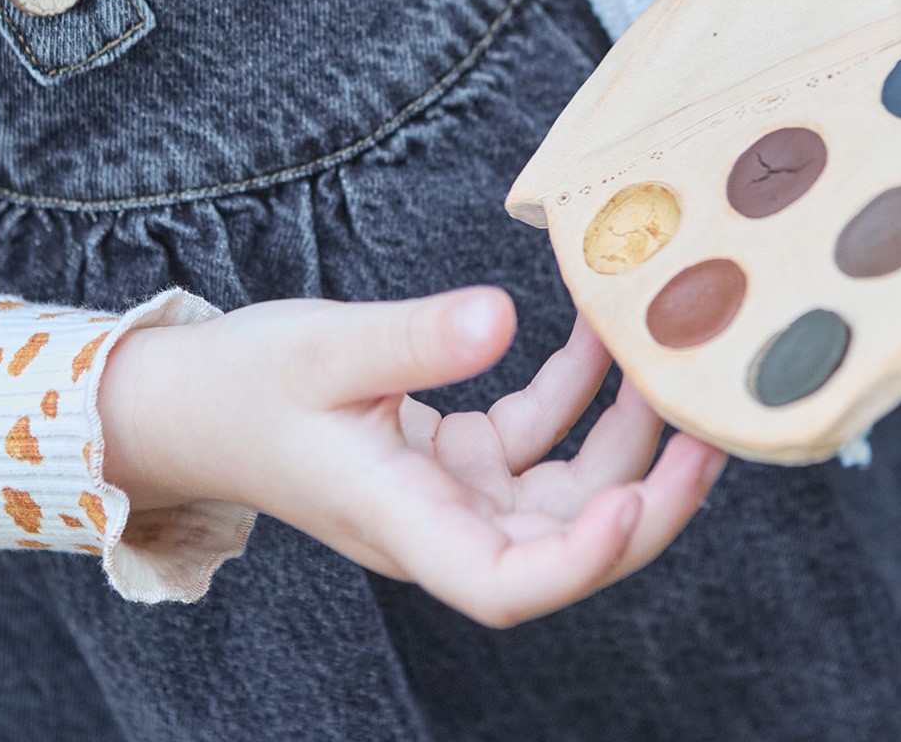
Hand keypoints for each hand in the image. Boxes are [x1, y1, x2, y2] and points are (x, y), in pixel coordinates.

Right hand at [99, 286, 723, 625]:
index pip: (502, 585)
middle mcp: (435, 525)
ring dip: (620, 441)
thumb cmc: (243, 384)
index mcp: (399, 522)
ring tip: (667, 370)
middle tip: (708, 433)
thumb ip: (415, 338)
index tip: (632, 504)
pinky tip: (593, 340)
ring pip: (561, 494)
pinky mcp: (449, 459)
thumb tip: (501, 314)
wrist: (191, 401)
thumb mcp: (326, 347)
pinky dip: (570, 396)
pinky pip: (531, 442)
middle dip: (646, 500)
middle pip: (560, 548)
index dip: (578, 562)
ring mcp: (447, 494)